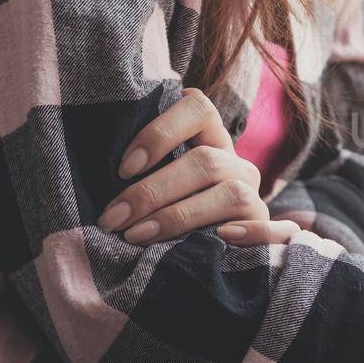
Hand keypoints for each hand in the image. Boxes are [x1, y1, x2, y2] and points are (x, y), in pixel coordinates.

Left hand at [97, 88, 298, 245]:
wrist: (202, 255)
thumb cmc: (157, 210)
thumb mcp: (148, 181)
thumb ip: (135, 168)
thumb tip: (90, 167)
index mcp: (208, 139)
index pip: (198, 108)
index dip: (161, 132)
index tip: (123, 167)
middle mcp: (235, 163)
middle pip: (205, 162)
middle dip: (152, 192)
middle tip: (113, 218)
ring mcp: (254, 196)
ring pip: (231, 193)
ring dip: (180, 216)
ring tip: (136, 237)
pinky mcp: (267, 230)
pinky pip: (273, 230)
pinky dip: (250, 234)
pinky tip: (219, 240)